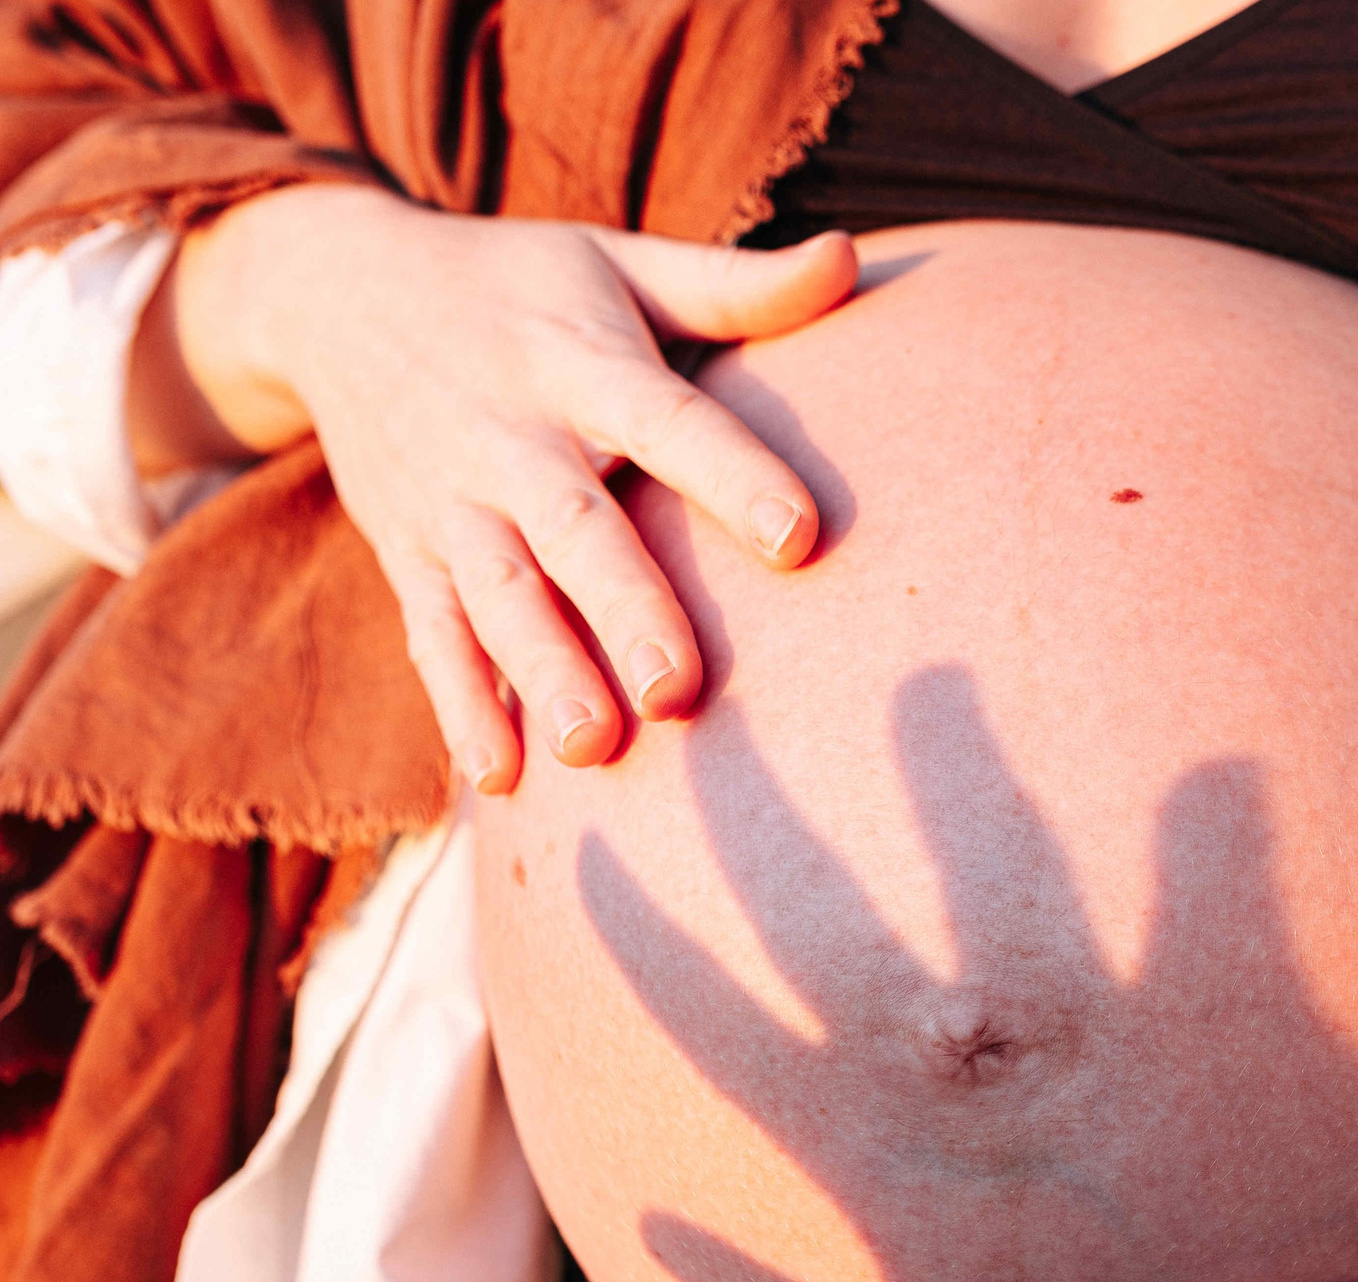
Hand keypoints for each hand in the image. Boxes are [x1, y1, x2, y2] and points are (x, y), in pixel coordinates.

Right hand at [131, 184, 861, 791]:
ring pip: (498, 598)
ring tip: (595, 748)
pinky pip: (434, 637)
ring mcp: (449, 503)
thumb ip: (739, 285)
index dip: (731, 474)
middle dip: (625, 609)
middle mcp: (508, 436)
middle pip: (574, 529)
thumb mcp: (622, 262)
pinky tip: (500, 778)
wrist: (332, 288)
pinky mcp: (408, 554)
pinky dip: (461, 705)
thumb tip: (853, 256)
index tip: (799, 535)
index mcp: (579, 362)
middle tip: (678, 689)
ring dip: (543, 674)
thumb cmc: (522, 287)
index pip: (667, 418)